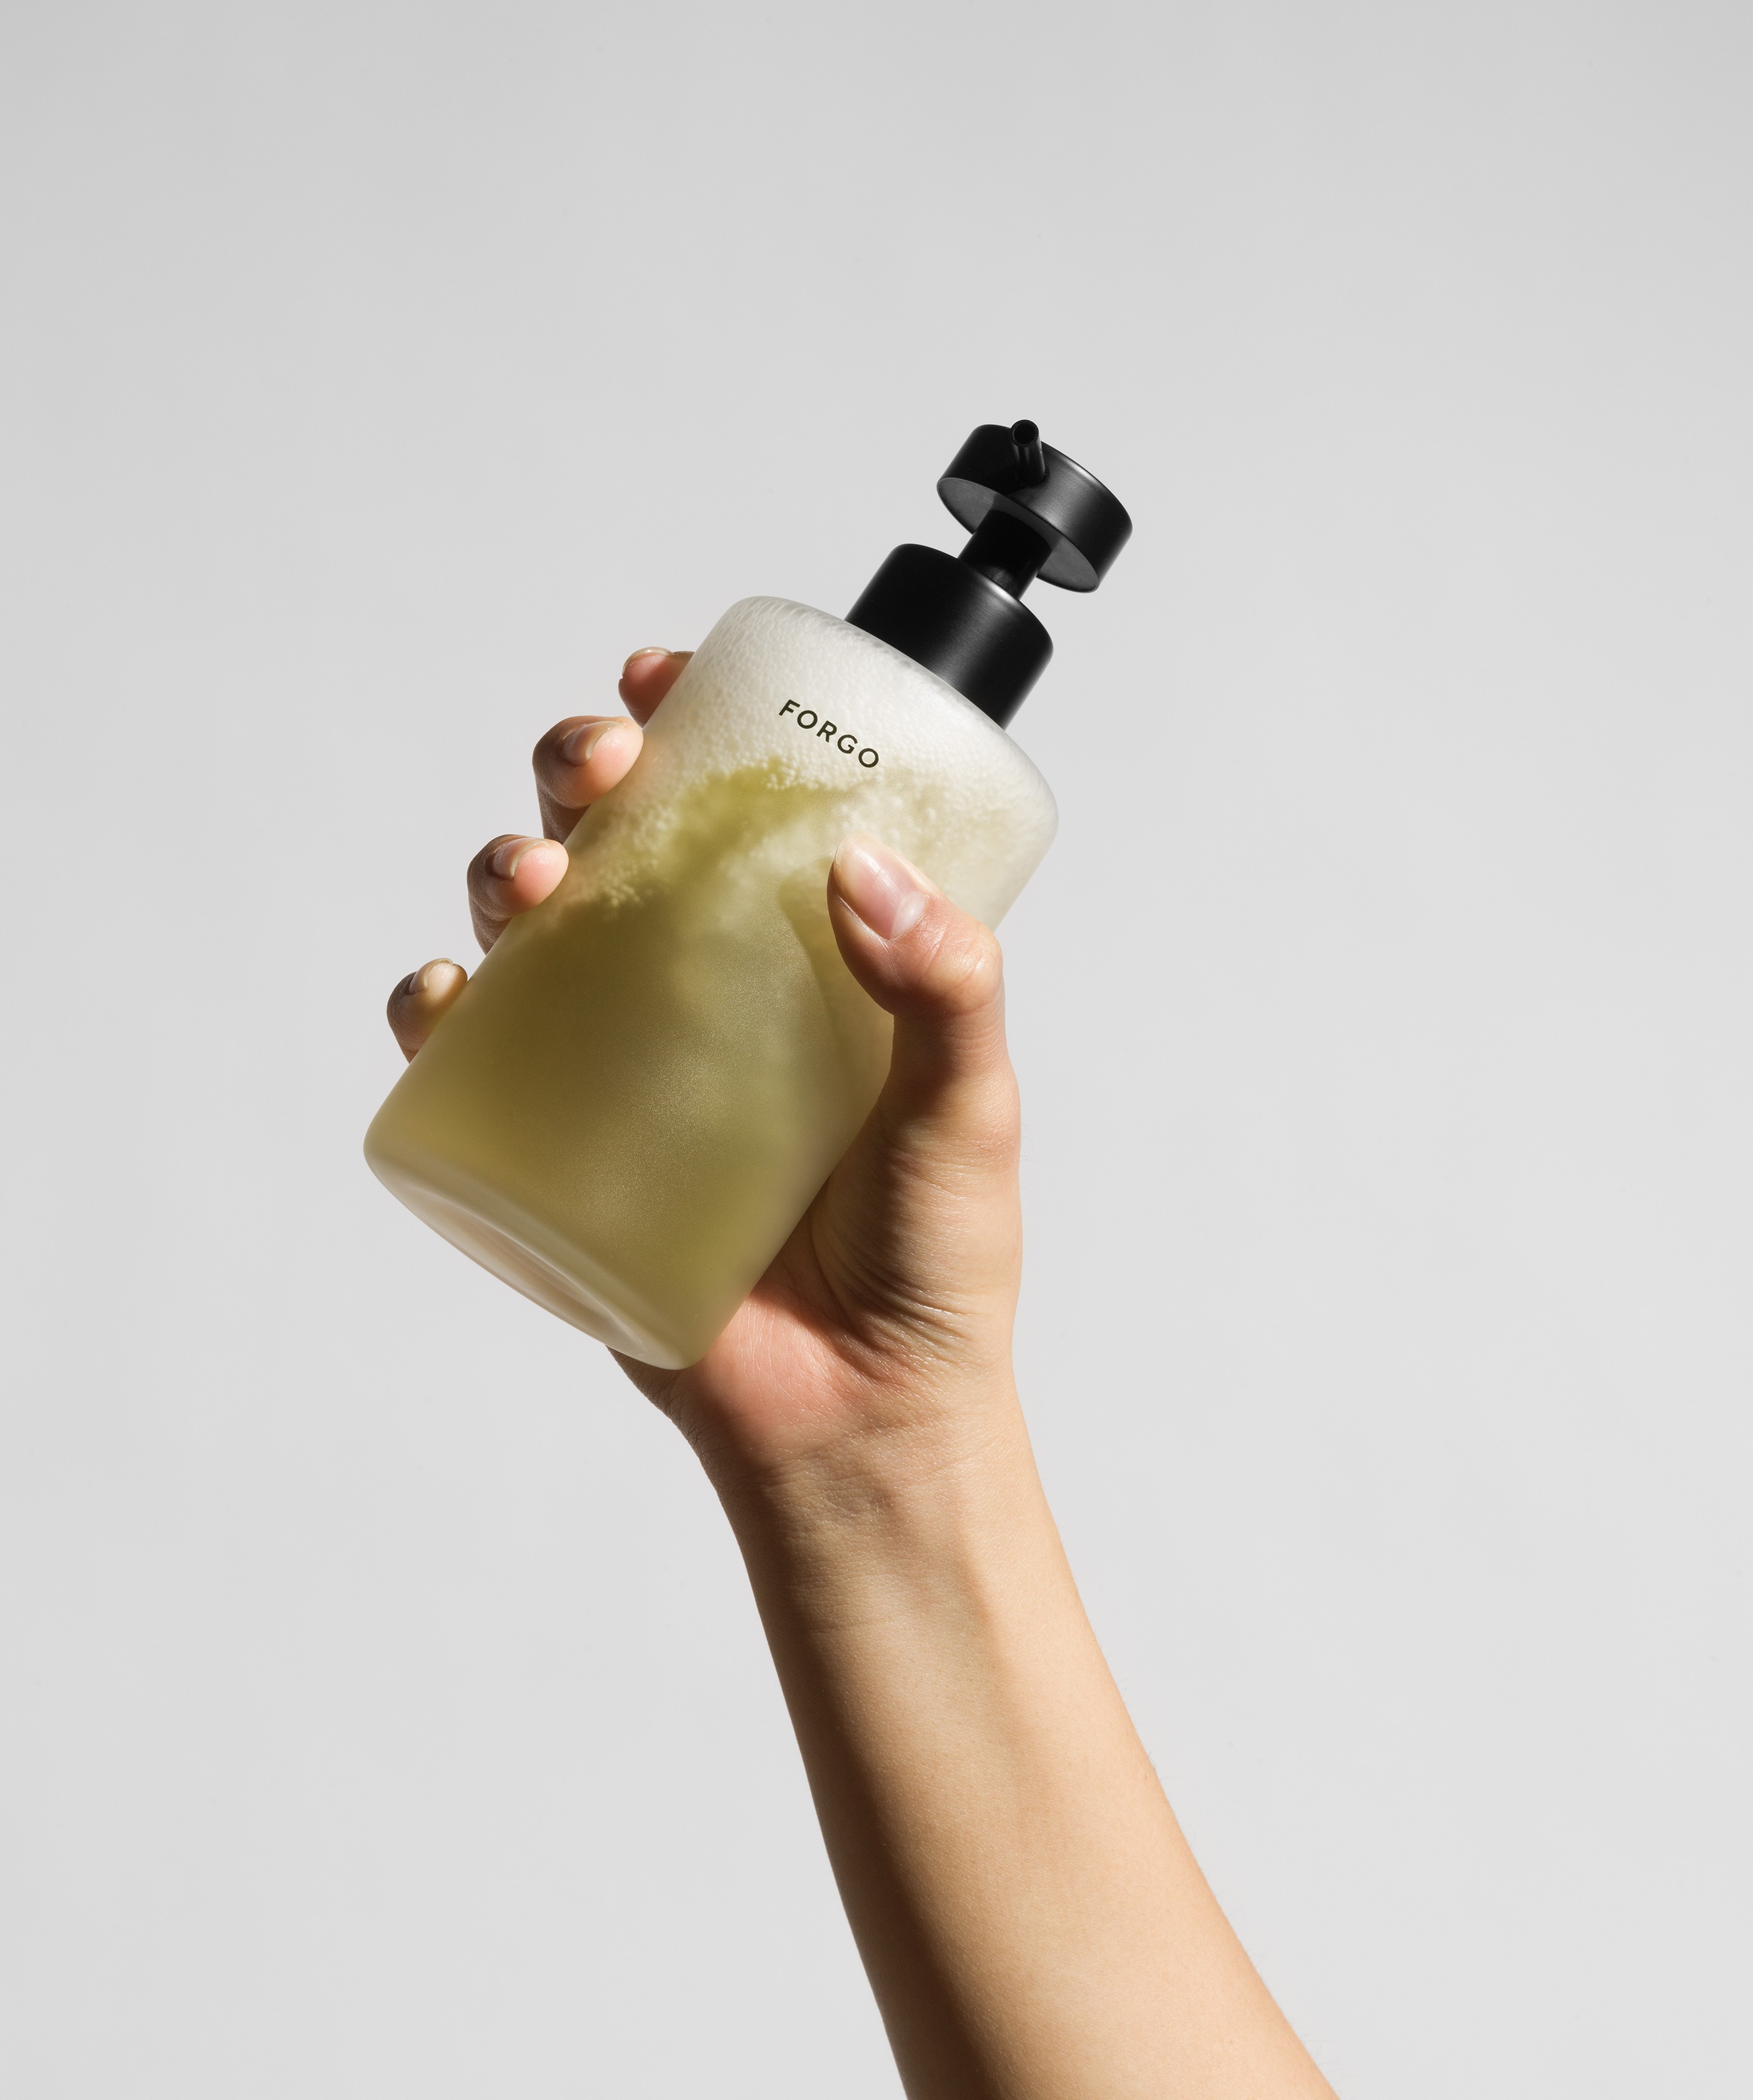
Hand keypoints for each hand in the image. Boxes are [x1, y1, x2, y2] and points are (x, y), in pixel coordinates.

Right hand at [387, 647, 1026, 1495]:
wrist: (863, 1419)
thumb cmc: (931, 1264)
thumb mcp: (971, 1107)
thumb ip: (948, 989)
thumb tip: (865, 874)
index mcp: (803, 957)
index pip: (736, 806)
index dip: (690, 723)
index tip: (669, 680)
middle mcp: (702, 992)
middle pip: (615, 839)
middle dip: (583, 772)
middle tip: (603, 765)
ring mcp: (623, 1067)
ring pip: (532, 929)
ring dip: (507, 869)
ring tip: (535, 879)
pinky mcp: (560, 1154)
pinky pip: (471, 1065)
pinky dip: (434, 1015)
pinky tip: (447, 995)